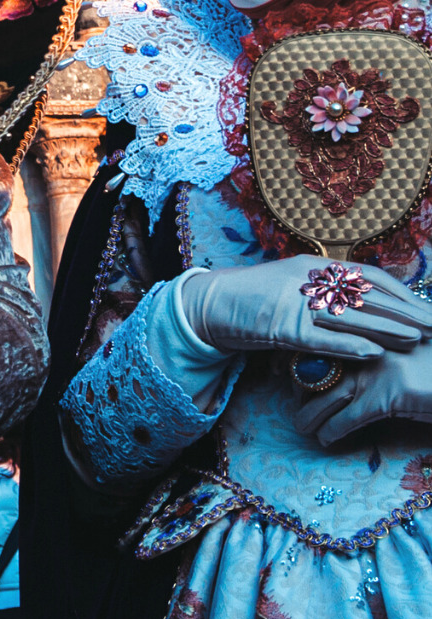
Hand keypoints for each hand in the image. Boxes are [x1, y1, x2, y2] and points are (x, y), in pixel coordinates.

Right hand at [179, 257, 431, 358]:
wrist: (208, 305)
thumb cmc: (252, 300)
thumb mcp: (292, 289)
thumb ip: (324, 294)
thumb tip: (363, 306)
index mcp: (314, 266)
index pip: (370, 276)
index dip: (402, 293)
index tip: (427, 309)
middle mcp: (308, 278)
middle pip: (367, 295)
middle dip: (406, 312)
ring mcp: (293, 301)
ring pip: (350, 315)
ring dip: (387, 327)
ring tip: (417, 339)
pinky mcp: (279, 325)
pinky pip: (320, 337)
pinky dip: (348, 344)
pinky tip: (373, 352)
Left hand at [296, 336, 431, 444]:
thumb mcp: (404, 347)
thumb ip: (375, 348)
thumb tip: (343, 363)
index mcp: (368, 330)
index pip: (318, 341)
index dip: (297, 359)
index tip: (285, 372)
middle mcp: (366, 346)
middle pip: (315, 370)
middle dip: (300, 391)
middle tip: (298, 405)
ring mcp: (374, 371)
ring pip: (324, 398)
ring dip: (308, 417)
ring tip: (303, 427)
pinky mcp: (385, 397)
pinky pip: (344, 419)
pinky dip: (330, 431)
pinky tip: (326, 439)